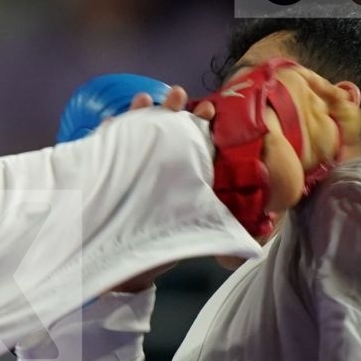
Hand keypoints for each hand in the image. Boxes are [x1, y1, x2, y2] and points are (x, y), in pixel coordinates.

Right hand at [109, 85, 204, 291]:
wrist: (128, 266)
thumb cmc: (164, 248)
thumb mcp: (197, 237)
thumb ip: (220, 232)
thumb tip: (254, 244)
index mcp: (184, 174)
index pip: (195, 140)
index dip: (203, 123)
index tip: (210, 110)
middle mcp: (159, 164)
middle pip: (168, 127)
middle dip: (174, 108)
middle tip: (179, 94)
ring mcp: (132, 164)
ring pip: (137, 130)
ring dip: (142, 112)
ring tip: (145, 99)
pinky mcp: (107, 170)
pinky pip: (106, 147)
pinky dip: (108, 132)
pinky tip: (110, 121)